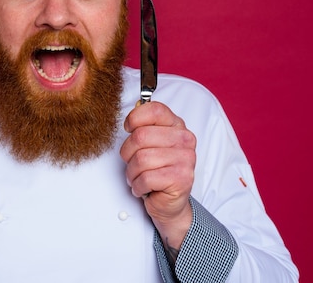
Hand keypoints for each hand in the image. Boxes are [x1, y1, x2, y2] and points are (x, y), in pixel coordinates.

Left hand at [120, 101, 195, 244]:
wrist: (170, 202)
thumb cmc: (156, 170)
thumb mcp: (150, 143)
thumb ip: (143, 125)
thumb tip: (132, 113)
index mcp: (177, 126)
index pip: (154, 110)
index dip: (134, 118)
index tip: (129, 129)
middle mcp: (184, 140)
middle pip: (140, 136)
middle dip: (128, 153)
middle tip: (133, 163)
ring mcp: (185, 159)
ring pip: (140, 159)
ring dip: (132, 173)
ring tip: (139, 177)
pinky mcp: (181, 179)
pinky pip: (145, 178)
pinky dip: (138, 186)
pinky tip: (144, 188)